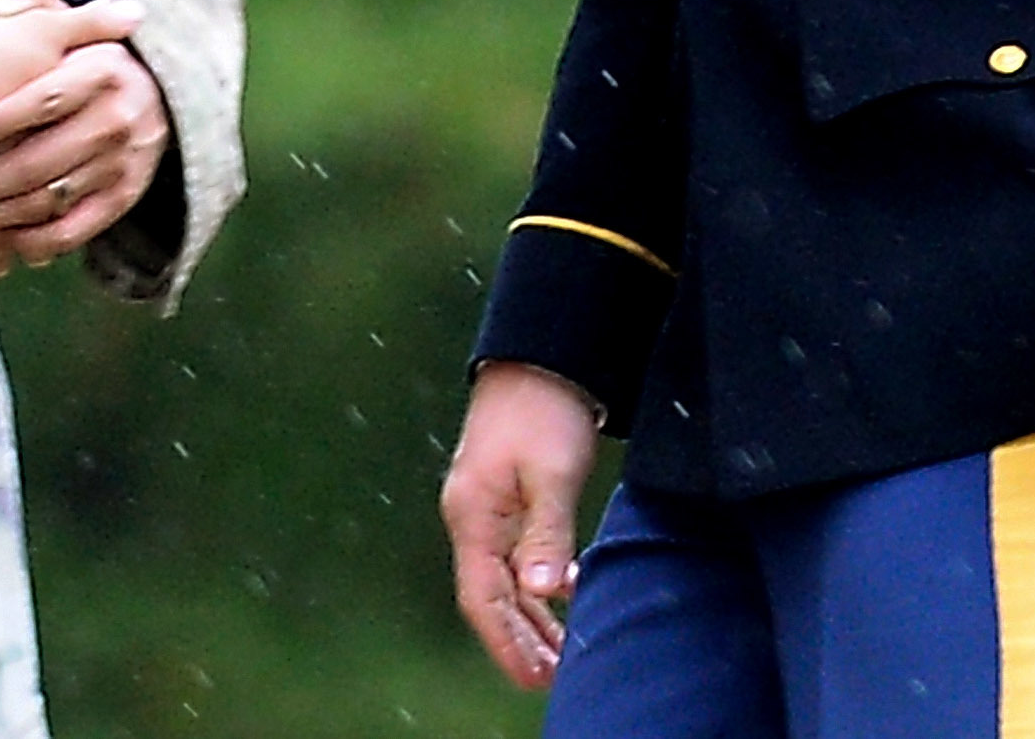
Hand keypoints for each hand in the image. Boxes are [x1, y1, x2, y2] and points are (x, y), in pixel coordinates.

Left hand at [0, 0, 158, 271]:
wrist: (165, 97)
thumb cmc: (91, 61)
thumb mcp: (70, 25)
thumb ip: (36, 5)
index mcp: (105, 68)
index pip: (42, 101)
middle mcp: (119, 116)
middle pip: (36, 162)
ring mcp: (124, 161)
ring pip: (47, 201)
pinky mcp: (126, 197)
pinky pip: (73, 231)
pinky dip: (34, 242)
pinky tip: (4, 241)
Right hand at [442, 362, 598, 691]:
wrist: (541, 354)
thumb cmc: (544, 408)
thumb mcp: (553, 471)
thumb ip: (547, 531)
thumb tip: (542, 590)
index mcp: (474, 516)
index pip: (483, 597)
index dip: (507, 641)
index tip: (534, 676)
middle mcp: (473, 518)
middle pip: (491, 595)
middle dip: (518, 640)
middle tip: (552, 679)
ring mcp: (489, 508)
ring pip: (505, 579)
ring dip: (530, 619)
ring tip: (559, 656)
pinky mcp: (509, 497)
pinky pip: (517, 557)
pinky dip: (537, 587)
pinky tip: (561, 601)